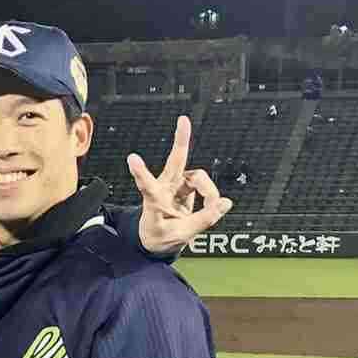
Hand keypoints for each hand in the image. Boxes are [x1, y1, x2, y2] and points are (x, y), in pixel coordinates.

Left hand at [127, 115, 231, 254]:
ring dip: (209, 192)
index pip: (147, 185)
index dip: (141, 172)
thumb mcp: (181, 234)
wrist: (158, 238)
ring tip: (213, 208)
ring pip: (199, 178)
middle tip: (183, 119)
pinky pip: (205, 186)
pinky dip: (210, 197)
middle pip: (176, 161)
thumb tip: (225, 203)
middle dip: (181, 140)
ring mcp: (177, 184)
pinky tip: (212, 206)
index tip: (132, 158)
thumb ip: (204, 220)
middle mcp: (165, 187)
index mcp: (154, 201)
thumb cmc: (162, 236)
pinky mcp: (186, 185)